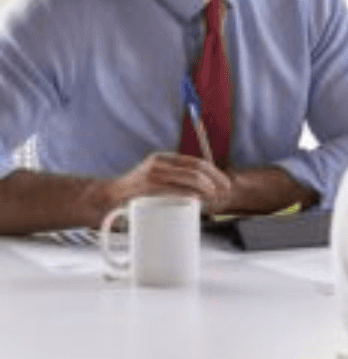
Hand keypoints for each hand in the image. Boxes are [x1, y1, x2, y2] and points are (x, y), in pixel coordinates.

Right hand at [102, 153, 231, 216]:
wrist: (110, 195)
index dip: (215, 173)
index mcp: (164, 158)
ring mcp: (153, 173)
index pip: (197, 162)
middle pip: (198, 168)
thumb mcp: (158, 178)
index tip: (225, 183)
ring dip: (207, 189)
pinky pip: (175, 189)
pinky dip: (190, 194)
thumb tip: (204, 188)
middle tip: (225, 193)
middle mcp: (160, 162)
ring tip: (215, 199)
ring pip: (190, 177)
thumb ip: (176, 179)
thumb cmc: (138, 191)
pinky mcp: (148, 186)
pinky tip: (198, 200)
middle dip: (216, 181)